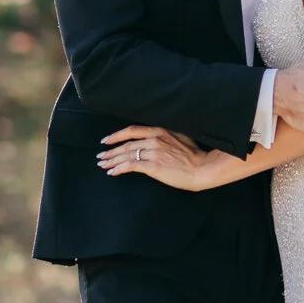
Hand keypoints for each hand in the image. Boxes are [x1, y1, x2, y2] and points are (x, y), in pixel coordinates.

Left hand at [98, 126, 233, 191]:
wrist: (202, 168)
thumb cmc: (194, 156)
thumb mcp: (180, 138)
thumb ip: (166, 137)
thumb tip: (155, 141)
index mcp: (160, 131)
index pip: (132, 131)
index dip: (117, 135)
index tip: (107, 140)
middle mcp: (154, 139)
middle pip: (126, 144)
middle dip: (111, 151)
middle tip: (101, 157)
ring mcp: (153, 152)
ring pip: (126, 155)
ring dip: (112, 160)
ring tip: (103, 165)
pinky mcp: (153, 166)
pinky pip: (130, 166)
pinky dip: (119, 168)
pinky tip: (113, 172)